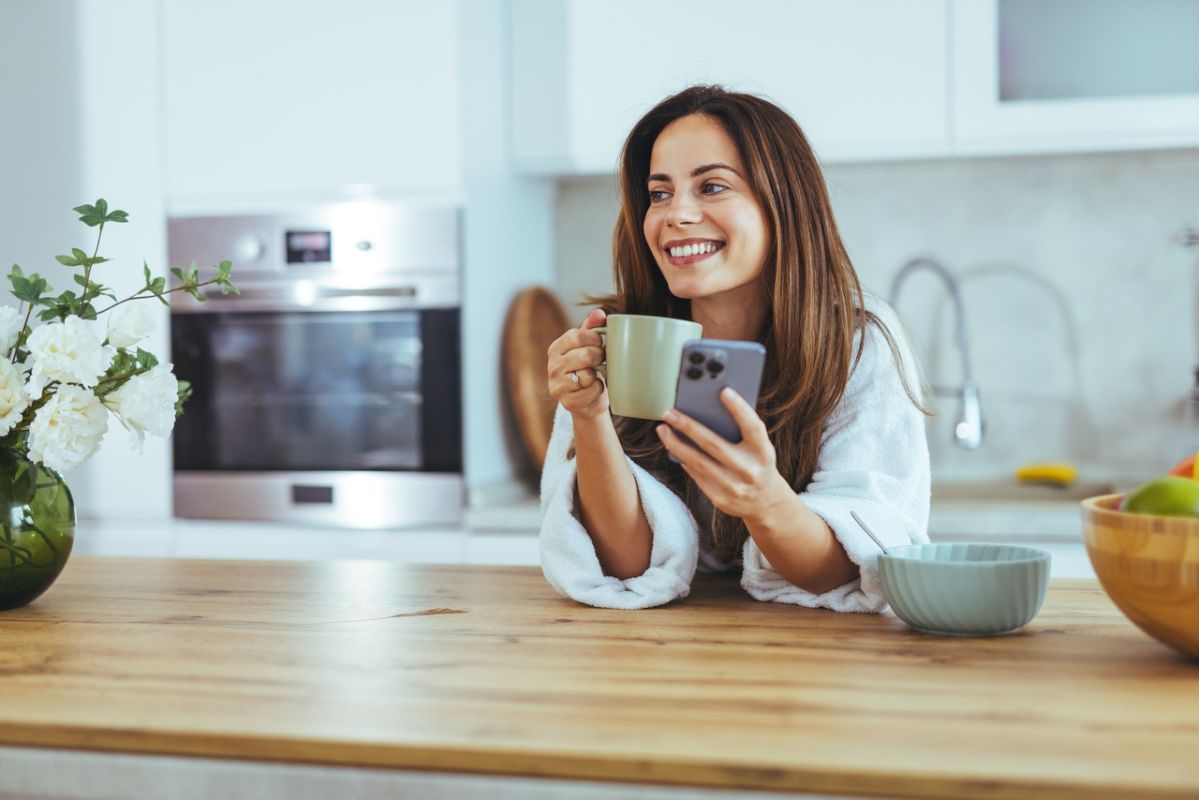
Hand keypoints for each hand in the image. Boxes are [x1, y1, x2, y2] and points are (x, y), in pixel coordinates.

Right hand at [547, 308, 607, 419]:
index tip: (601, 343)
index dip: (594, 338)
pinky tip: (592, 390)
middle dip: (599, 358)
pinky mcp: (566, 402)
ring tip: (594, 376)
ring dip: (597, 376)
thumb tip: (599, 313)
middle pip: (585, 355)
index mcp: (556, 348)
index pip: (576, 335)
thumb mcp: (589, 346)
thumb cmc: (589, 368)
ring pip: (588, 375)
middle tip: (601, 361)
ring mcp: (557, 385)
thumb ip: (593, 327)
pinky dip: (598, 391)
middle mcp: (552, 366)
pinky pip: (591, 391)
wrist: (588, 400)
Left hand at [656, 388, 792, 522]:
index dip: (740, 409)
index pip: (753, 427)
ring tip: (663, 429)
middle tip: (669, 413)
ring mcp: (734, 487)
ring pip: (698, 462)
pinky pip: (696, 475)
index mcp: (763, 453)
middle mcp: (749, 470)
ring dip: (676, 444)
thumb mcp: (758, 448)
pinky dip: (684, 459)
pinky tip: (674, 447)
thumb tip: (708, 409)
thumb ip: (742, 431)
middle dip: (688, 426)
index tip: (724, 391)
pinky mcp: (720, 499)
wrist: (765, 503)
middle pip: (714, 444)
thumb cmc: (756, 463)